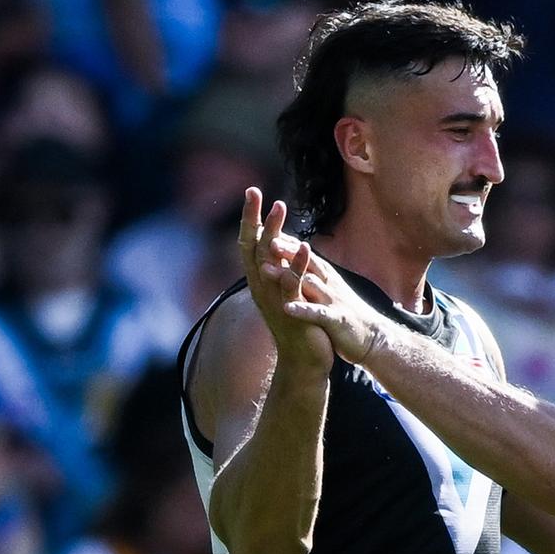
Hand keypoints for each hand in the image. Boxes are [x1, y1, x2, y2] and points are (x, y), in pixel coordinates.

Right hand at [238, 188, 331, 369]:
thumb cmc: (296, 323)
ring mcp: (275, 299)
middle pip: (253, 247)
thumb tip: (274, 246)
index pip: (249, 244)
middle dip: (254, 218)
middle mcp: (262, 288)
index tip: (252, 192)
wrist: (304, 361)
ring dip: (273, 233)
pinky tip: (305, 246)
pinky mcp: (292, 311)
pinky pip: (293, 285)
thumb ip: (278, 270)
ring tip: (279, 208)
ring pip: (269, 261)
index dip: (249, 218)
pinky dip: (297, 264)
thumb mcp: (283, 293)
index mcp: (260, 281)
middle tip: (256, 192)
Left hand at [260, 238, 391, 367]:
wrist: (373, 337)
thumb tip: (298, 258)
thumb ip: (315, 274)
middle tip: (268, 240)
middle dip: (288, 251)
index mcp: (326, 276)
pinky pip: (318, 313)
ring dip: (288, 276)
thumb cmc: (346, 313)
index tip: (266, 229)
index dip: (287, 242)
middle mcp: (329, 284)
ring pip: (309, 284)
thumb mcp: (330, 289)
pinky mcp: (336, 320)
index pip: (305, 254)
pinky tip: (287, 308)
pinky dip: (303, 310)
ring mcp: (333, 300)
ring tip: (265, 271)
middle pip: (307, 262)